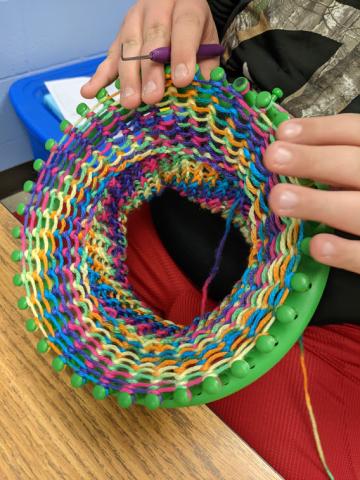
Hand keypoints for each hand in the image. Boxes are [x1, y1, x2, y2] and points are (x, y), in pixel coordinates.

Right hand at [81, 0, 218, 108]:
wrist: (176, 7)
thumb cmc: (194, 31)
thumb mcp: (208, 42)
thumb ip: (206, 64)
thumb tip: (204, 90)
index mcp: (185, 4)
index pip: (184, 27)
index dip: (182, 54)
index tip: (182, 81)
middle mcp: (157, 7)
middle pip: (152, 38)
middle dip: (151, 71)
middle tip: (152, 97)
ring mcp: (133, 20)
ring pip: (128, 47)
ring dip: (128, 78)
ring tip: (130, 103)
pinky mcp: (119, 35)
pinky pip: (109, 56)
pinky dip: (99, 76)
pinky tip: (89, 92)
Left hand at [264, 113, 359, 273]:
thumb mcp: (359, 168)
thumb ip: (340, 162)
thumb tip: (292, 153)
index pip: (355, 132)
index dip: (320, 131)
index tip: (283, 132)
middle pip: (354, 165)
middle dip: (313, 160)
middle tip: (273, 157)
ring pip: (357, 210)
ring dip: (317, 203)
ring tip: (279, 198)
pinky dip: (344, 252)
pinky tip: (317, 246)